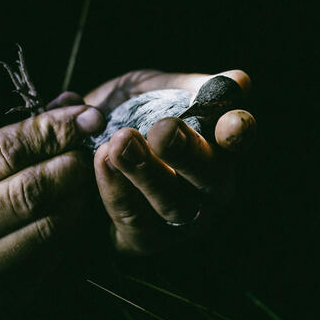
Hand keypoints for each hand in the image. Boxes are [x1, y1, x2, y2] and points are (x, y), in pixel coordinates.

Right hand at [0, 105, 104, 319]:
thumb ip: (12, 138)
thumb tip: (72, 104)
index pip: (3, 151)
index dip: (53, 130)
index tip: (88, 116)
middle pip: (29, 191)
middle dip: (71, 164)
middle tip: (89, 151)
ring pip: (47, 226)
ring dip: (79, 196)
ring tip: (87, 179)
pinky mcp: (0, 300)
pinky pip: (53, 256)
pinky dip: (74, 227)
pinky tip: (79, 211)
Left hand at [50, 70, 255, 254]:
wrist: (80, 149)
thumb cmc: (130, 116)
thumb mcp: (154, 90)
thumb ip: (187, 86)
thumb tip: (239, 79)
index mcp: (218, 146)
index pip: (237, 141)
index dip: (238, 132)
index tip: (232, 121)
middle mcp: (209, 187)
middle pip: (211, 177)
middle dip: (188, 153)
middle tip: (163, 130)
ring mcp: (181, 219)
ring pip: (173, 203)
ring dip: (147, 172)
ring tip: (121, 142)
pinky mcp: (146, 239)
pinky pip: (134, 217)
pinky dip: (116, 187)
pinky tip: (102, 159)